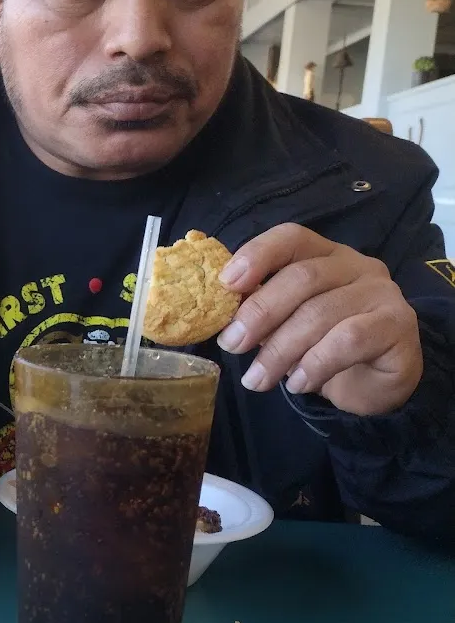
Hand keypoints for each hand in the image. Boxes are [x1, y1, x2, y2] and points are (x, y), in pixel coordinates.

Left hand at [216, 224, 421, 415]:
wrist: (375, 383)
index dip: (257, 254)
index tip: (226, 284)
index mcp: (323, 254)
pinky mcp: (398, 325)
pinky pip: (349, 340)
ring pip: (321, 313)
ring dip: (280, 350)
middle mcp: (356, 265)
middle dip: (260, 313)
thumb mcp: (286, 322)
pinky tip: (297, 384)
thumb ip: (261, 309)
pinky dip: (315, 364)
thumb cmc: (321, 345)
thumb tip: (222, 316)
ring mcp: (381, 292)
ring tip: (257, 379)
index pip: (291, 238)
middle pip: (302, 278)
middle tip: (232, 344)